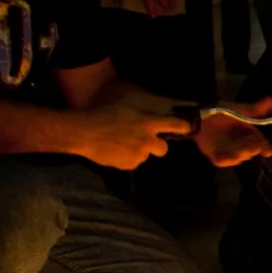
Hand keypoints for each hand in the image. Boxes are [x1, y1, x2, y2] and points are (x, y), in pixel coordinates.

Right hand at [71, 105, 191, 169]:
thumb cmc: (103, 114)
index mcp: (148, 123)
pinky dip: (127, 158)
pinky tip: (114, 151)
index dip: (184, 127)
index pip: (175, 125)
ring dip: (139, 151)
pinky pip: (133, 162)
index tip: (187, 128)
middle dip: (157, 145)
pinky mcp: (129, 165)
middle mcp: (148, 140)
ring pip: (146, 155)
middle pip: (164, 148)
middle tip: (144, 140)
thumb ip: (145, 115)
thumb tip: (157, 120)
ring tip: (121, 144)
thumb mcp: (128, 108)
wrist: (84, 132)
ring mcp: (139, 154)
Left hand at [193, 97, 271, 167]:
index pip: (261, 143)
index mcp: (250, 135)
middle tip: (254, 148)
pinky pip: (222, 161)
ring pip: (238, 157)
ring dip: (241, 155)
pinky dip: (225, 160)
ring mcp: (229, 152)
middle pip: (251, 151)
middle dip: (253, 150)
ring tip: (241, 151)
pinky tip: (227, 157)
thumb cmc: (222, 112)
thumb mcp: (240, 110)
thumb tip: (271, 100)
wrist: (201, 115)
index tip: (267, 151)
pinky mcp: (216, 156)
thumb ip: (256, 109)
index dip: (264, 147)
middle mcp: (242, 146)